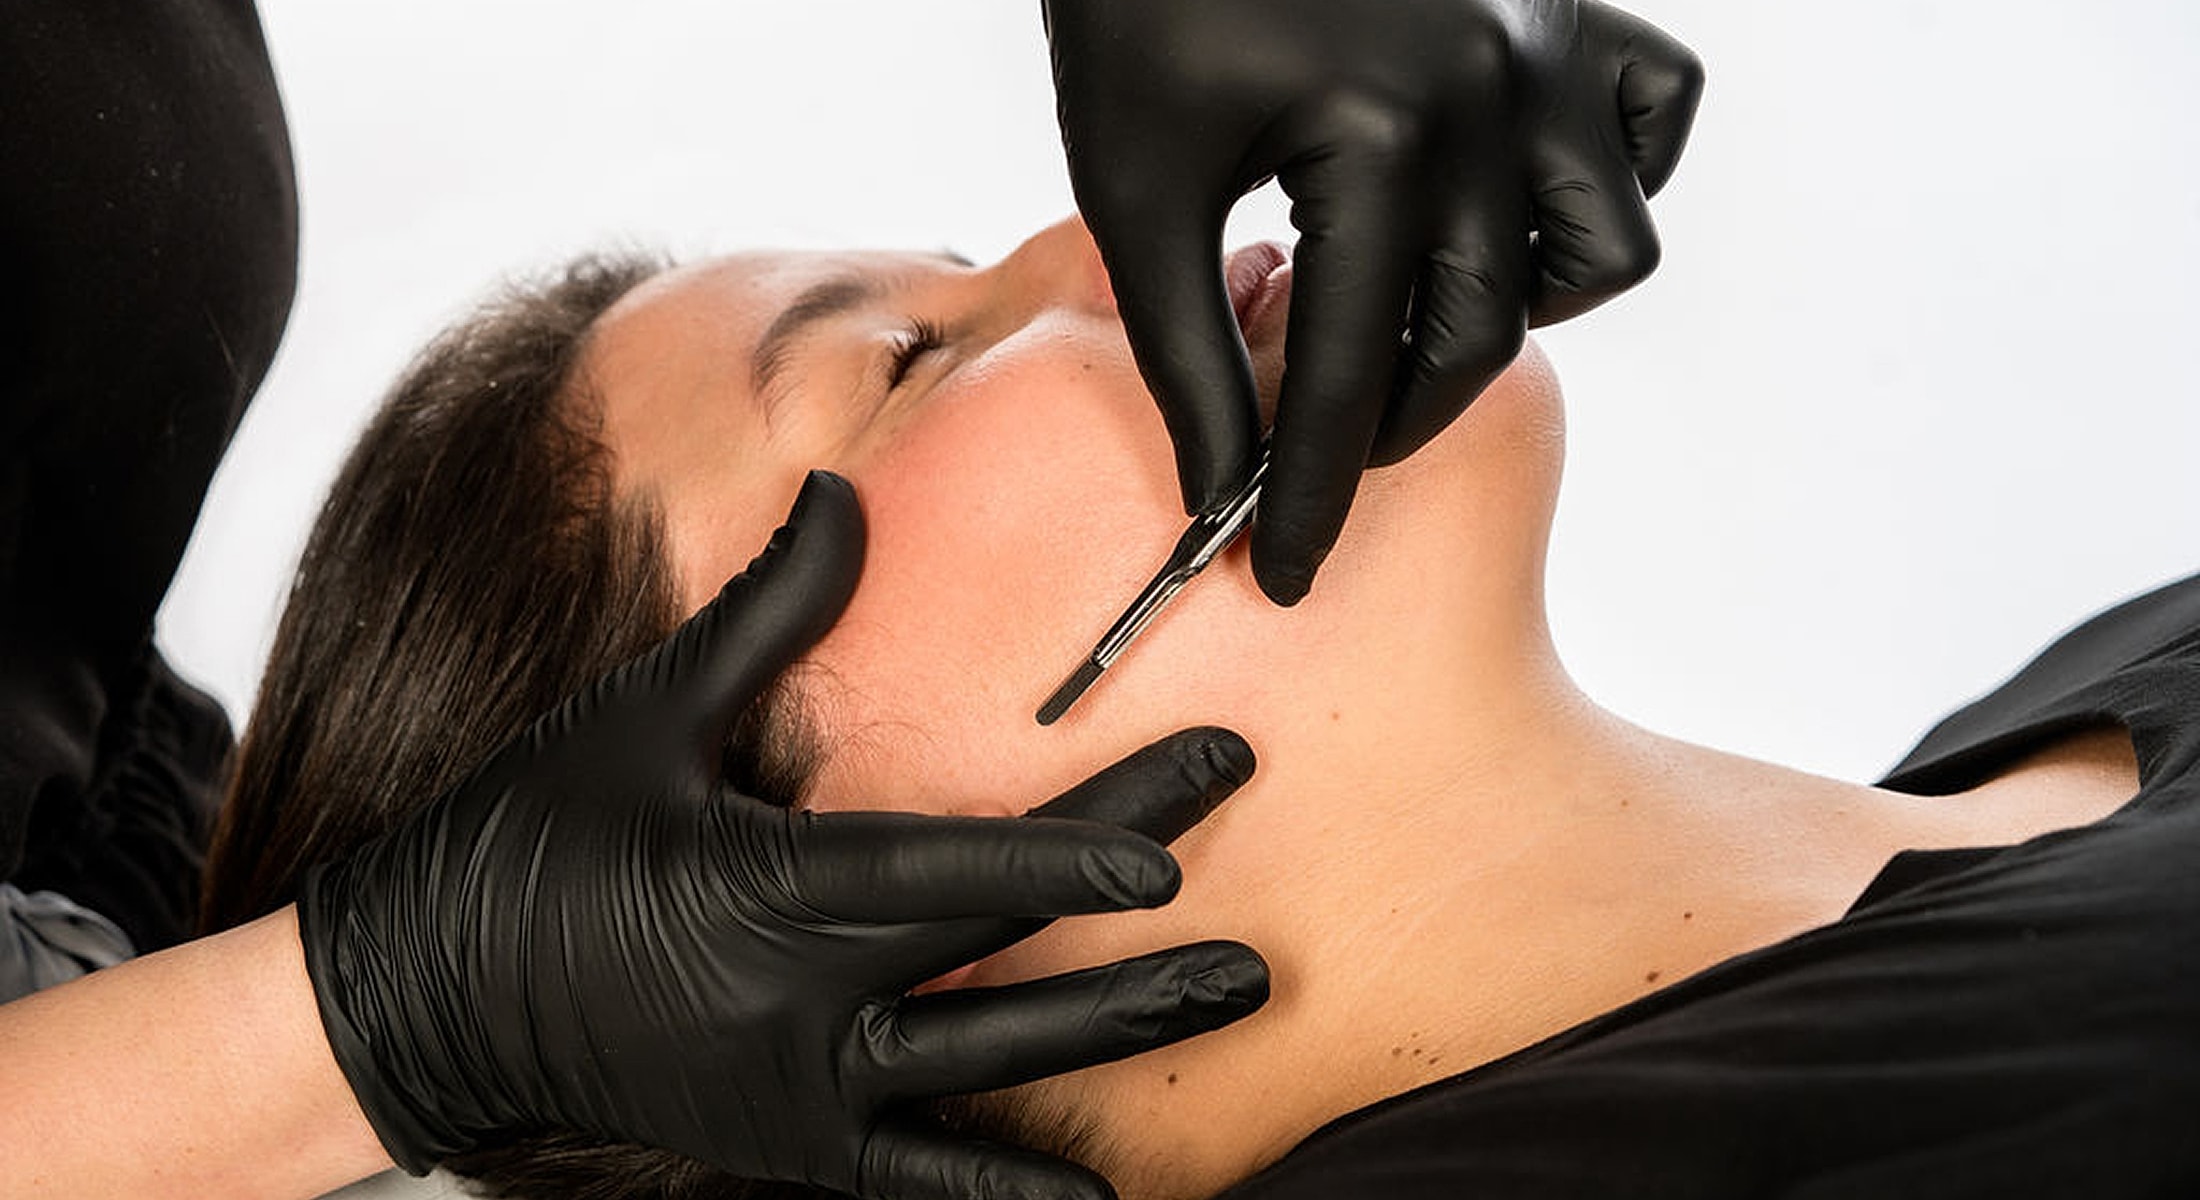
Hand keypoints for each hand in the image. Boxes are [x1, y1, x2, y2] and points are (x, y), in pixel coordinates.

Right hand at [297, 471, 1267, 1199]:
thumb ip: (763, 615)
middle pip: (1002, 964)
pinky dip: (1007, 1191)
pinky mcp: (779, 1146)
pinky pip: (914, 1181)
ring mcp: (792, 1091)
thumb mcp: (642, 716)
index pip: (956, 868)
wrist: (424, 996)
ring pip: (989, 1073)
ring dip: (1118, 1040)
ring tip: (1234, 999)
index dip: (1081, 848)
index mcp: (761, 888)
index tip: (1194, 818)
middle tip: (1257, 917)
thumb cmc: (532, 836)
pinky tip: (1100, 1199)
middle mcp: (791, 1004)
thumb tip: (845, 492)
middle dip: (1139, 936)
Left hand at [1044, 0, 1702, 602]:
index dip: (1312, 495)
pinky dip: (1599, 183)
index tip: (1283, 577)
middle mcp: (1497, 90)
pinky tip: (1503, 202)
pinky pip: (1651, 123)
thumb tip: (1220, 492)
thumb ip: (1186, 352)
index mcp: (1381, 133)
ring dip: (1517, 306)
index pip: (1357, 374)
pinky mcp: (1574, 8)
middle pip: (1482, 334)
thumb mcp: (1136, 188)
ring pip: (1603, 249)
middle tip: (1322, 450)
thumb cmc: (1143, 12)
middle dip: (1396, 421)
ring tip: (1415, 303)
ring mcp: (1552, 44)